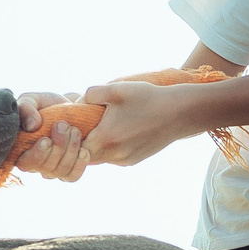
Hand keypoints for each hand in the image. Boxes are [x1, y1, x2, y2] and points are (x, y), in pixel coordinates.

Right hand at [15, 92, 87, 182]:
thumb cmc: (46, 106)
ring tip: (75, 131)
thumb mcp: (32, 100)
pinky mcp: (68, 170)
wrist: (70, 109)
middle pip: (45, 168)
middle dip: (57, 147)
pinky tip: (84, 151)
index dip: (36, 155)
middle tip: (63, 125)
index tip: (46, 140)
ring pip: (60, 171)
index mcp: (20, 149)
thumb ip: (26, 108)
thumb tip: (32, 126)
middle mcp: (35, 163)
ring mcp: (52, 169)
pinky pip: (72, 176)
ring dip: (70, 151)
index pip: (24, 163)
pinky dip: (80, 164)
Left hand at [77, 79, 196, 167]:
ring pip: (100, 157)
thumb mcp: (115, 88)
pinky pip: (113, 157)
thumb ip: (90, 94)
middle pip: (85, 155)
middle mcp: (114, 155)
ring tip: (101, 125)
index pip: (74, 147)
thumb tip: (76, 104)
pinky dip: (110, 147)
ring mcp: (125, 160)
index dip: (69, 137)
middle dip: (81, 142)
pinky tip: (118, 130)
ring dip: (96, 145)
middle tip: (83, 124)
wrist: (179, 113)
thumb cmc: (147, 98)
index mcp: (106, 139)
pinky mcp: (134, 160)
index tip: (72, 123)